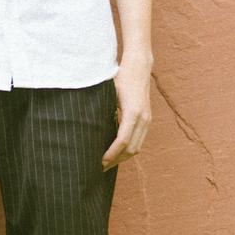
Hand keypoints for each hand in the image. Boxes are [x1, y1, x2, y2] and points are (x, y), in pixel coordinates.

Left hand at [102, 55, 151, 169]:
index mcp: (132, 113)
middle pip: (132, 149)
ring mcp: (147, 119)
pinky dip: (129, 149)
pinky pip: (139, 140)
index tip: (100, 162)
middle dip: (116, 160)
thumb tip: (86, 128)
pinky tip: (116, 151)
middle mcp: (143, 118)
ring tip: (108, 162)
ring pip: (137, 147)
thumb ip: (101, 109)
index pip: (122, 141)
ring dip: (123, 157)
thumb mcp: (108, 92)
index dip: (111, 154)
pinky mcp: (147, 119)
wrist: (139, 66)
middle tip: (100, 167)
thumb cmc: (120, 77)